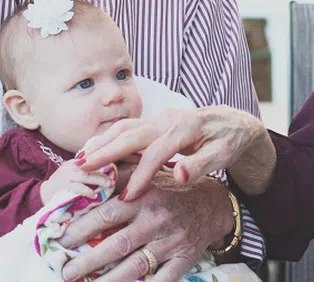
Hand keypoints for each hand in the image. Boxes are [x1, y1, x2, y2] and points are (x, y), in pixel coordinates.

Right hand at [40, 159, 116, 203]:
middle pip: (89, 166)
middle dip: (103, 173)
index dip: (104, 161)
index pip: (91, 158)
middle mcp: (70, 167)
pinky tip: (94, 195)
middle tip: (113, 180)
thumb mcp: (74, 173)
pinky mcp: (63, 188)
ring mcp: (66, 177)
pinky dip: (87, 191)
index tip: (115, 167)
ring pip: (84, 176)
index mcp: (75, 162)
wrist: (44, 193)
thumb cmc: (63, 184)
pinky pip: (77, 188)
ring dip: (98, 181)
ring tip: (108, 186)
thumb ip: (88, 172)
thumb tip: (110, 174)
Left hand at [58, 172, 232, 281]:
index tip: (62, 239)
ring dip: (109, 280)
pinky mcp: (184, 259)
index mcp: (144, 197)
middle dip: (89, 260)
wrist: (213, 203)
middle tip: (66, 271)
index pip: (108, 214)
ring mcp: (171, 242)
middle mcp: (156, 220)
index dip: (82, 227)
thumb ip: (120, 173)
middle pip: (118, 244)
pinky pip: (163, 279)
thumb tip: (86, 167)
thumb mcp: (148, 173)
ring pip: (136, 265)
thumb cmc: (171, 189)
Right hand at [79, 106, 274, 199]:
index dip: (141, 174)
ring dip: (101, 142)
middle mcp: (168, 119)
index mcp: (186, 128)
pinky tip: (93, 151)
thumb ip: (201, 165)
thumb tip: (180, 177)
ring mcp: (159, 118)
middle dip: (106, 151)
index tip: (127, 196)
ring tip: (80, 160)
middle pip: (131, 134)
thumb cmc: (229, 141)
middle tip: (82, 168)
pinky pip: (127, 128)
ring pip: (124, 127)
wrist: (234, 122)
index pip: (158, 152)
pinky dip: (108, 138)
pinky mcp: (155, 122)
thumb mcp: (224, 154)